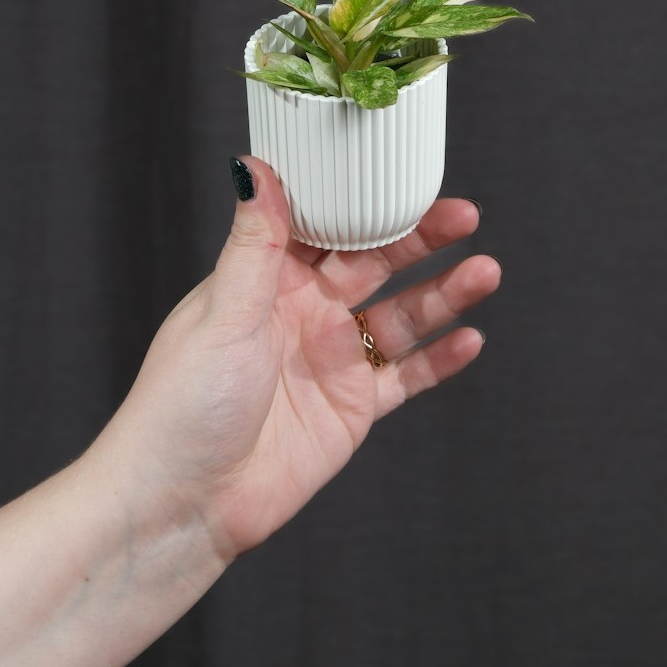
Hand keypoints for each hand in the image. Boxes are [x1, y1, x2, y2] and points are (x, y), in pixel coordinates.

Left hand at [101, 156, 500, 561]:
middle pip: (376, 264)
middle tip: (465, 217)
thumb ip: (255, 243)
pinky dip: (440, 360)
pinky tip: (469, 340)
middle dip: (421, 240)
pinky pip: (407, 377)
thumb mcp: (223, 312)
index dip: (370, 202)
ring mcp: (331, 360)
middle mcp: (305, 313)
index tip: (408, 178)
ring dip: (444, 294)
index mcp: (268, 281)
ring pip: (401, 316)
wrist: (183, 501)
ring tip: (484, 273)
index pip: (330, 226)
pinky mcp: (351, 409)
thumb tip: (254, 164)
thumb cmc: (182, 403)